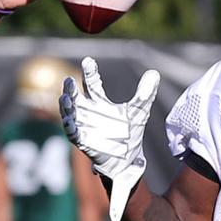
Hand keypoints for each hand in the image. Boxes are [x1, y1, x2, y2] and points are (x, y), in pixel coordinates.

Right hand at [60, 57, 158, 220]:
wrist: (129, 159)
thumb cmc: (129, 134)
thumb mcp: (139, 112)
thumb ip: (145, 94)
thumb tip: (154, 73)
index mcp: (99, 103)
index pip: (91, 84)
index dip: (89, 72)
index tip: (88, 61)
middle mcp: (87, 113)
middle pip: (74, 98)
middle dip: (69, 89)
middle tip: (68, 80)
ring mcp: (83, 127)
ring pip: (69, 115)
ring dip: (65, 108)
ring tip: (65, 99)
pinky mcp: (84, 142)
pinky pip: (74, 135)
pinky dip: (71, 128)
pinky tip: (70, 122)